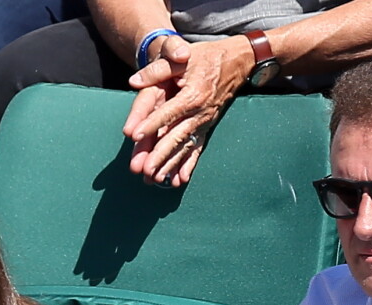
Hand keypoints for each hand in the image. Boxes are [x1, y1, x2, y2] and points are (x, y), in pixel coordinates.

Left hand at [123, 34, 253, 186]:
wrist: (238, 62)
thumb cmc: (206, 57)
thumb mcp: (181, 58)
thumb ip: (157, 70)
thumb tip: (134, 81)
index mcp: (192, 95)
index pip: (167, 113)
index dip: (150, 124)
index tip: (134, 136)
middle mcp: (199, 113)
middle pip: (176, 137)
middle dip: (160, 155)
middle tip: (146, 169)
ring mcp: (204, 123)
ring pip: (185, 148)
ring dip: (171, 165)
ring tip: (156, 179)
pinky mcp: (207, 129)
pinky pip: (197, 150)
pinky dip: (188, 166)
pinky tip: (179, 180)